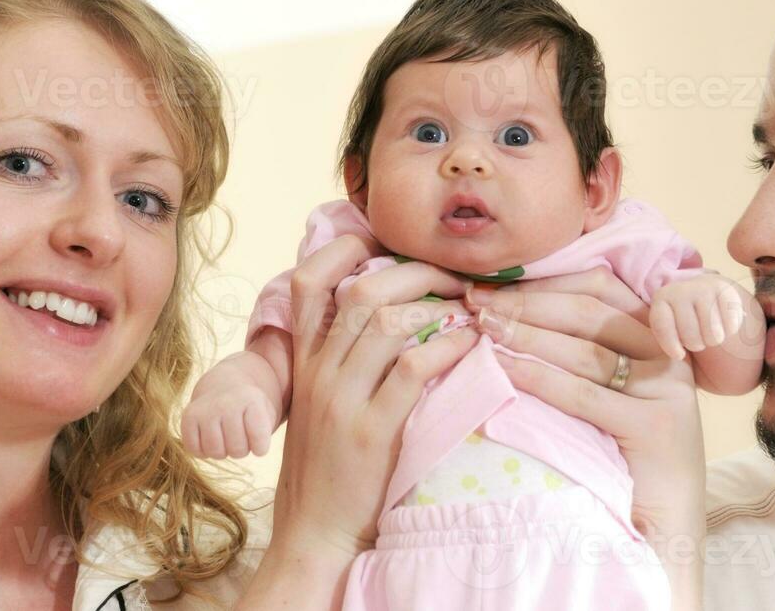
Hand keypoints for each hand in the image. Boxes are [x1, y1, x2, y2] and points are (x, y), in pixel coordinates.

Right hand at [182, 381, 278, 458]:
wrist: (223, 385)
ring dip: (222, 451)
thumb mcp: (267, 413)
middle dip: (241, 449)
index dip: (260, 448)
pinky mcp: (188, 417)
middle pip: (237, 449)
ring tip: (226, 437)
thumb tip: (258, 450)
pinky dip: (203, 450)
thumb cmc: (249, 408)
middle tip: (240, 436)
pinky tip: (209, 437)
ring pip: (215, 452)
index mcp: (251, 399)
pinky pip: (194, 449)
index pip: (259, 441)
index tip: (259, 440)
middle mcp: (226, 402)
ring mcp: (205, 409)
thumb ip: (266, 432)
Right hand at [240, 236, 475, 609]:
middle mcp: (318, 372)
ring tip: (470, 305)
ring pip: (385, 320)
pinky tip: (470, 344)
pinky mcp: (370, 431)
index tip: (380, 242)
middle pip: (361, 290)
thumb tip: (385, 313)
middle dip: (413, 271)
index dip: (342, 249)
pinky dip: (446, 347)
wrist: (315, 531)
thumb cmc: (327, 465)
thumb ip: (338, 359)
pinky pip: (410, 369)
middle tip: (451, 274)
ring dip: (436, 304)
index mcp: (303, 361)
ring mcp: (341, 399)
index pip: (306, 282)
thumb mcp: (318, 403)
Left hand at [465, 267, 705, 607]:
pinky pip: (583, 394)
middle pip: (589, 310)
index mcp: (659, 335)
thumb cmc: (621, 454)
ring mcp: (667, 390)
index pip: (601, 285)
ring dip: (525, 334)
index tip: (494, 283)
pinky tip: (502, 369)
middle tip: (475, 302)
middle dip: (526, 303)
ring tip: (481, 328)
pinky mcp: (655, 427)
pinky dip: (538, 377)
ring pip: (585, 349)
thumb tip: (511, 306)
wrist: (659, 530)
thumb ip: (582, 346)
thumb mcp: (609, 388)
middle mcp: (669, 356)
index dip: (546, 280)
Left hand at [649, 273, 748, 361]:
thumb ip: (664, 337)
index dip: (671, 346)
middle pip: (690, 335)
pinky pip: (731, 325)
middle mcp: (681, 290)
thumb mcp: (667, 325)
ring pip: (712, 333)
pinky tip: (723, 325)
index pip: (662, 327)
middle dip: (695, 344)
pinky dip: (729, 331)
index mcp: (661, 298)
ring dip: (712, 340)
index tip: (679, 355)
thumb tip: (676, 354)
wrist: (705, 293)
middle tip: (697, 340)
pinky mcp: (726, 292)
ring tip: (709, 334)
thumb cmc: (682, 318)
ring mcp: (704, 289)